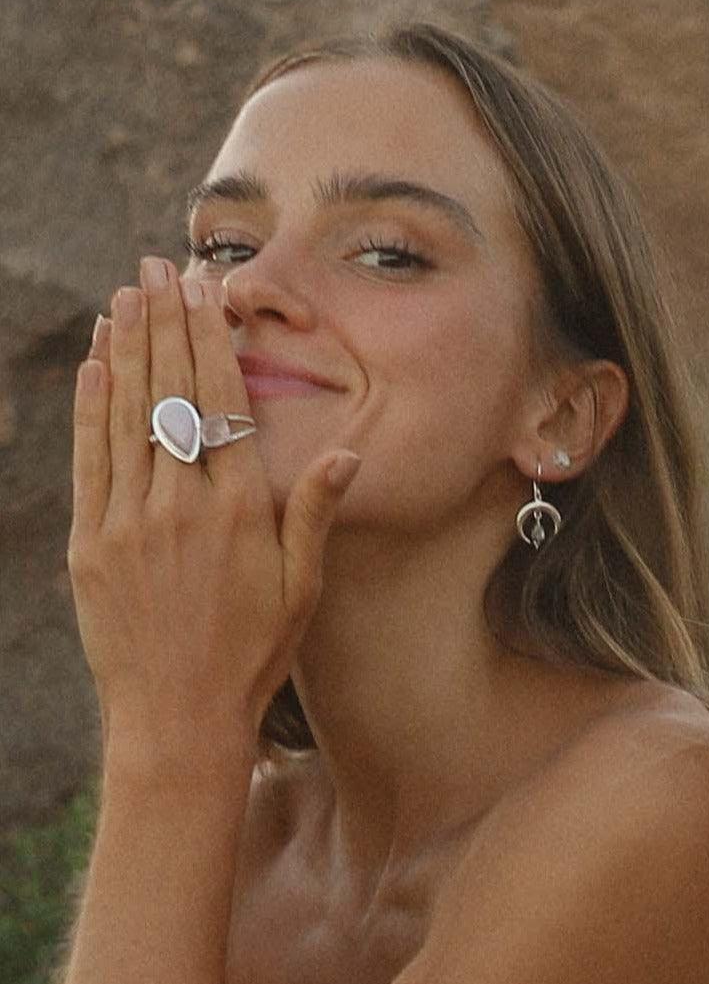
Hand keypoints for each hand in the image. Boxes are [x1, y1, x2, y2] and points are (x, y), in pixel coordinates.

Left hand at [67, 256, 358, 741]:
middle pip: (173, 394)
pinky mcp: (90, 544)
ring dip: (128, 348)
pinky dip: (92, 405)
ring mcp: (129, 522)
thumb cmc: (253, 652)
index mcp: (239, 512)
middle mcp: (182, 506)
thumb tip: (343, 453)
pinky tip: (97, 362)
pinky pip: (91, 458)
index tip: (206, 291)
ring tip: (128, 294)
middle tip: (160, 267)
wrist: (177, 716)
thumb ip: (314, 513)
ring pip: (128, 415)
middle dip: (166, 323)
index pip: (223, 404)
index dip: (211, 340)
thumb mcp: (300, 587)